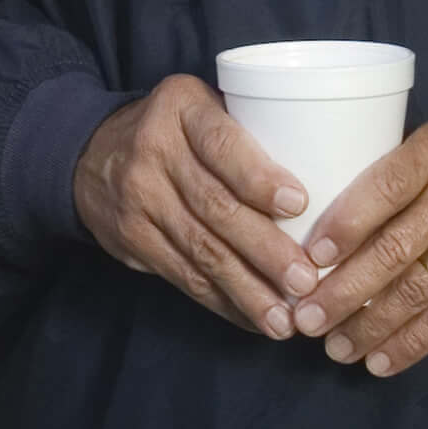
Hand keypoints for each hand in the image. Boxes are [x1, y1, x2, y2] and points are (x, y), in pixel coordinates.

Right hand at [71, 76, 322, 338]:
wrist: (87, 155)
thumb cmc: (177, 132)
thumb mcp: (203, 108)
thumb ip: (253, 134)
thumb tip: (340, 185)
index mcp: (182, 108)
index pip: (221, 143)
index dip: (258, 176)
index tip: (299, 205)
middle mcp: (153, 150)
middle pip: (215, 206)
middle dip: (265, 250)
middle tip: (308, 282)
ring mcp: (137, 197)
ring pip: (201, 250)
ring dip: (248, 290)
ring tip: (287, 320)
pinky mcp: (131, 238)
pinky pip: (183, 276)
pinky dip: (223, 302)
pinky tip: (255, 319)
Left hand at [284, 104, 427, 376]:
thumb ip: (399, 173)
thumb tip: (328, 221)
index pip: (386, 189)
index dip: (345, 226)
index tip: (310, 258)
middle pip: (396, 249)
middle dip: (345, 291)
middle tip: (307, 318)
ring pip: (421, 291)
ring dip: (372, 326)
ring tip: (335, 347)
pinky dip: (413, 342)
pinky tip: (381, 360)